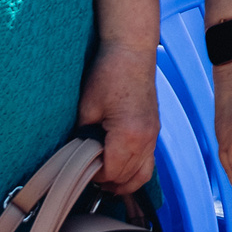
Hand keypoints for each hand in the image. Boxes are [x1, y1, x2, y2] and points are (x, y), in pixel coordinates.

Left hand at [76, 39, 161, 193]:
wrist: (131, 50)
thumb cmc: (111, 73)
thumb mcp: (87, 108)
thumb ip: (83, 137)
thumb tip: (77, 155)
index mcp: (129, 135)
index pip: (112, 173)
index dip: (95, 176)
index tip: (83, 169)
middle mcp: (146, 138)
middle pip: (129, 178)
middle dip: (110, 181)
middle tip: (91, 176)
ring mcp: (153, 134)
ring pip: (143, 174)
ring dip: (125, 180)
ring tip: (106, 178)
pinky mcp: (154, 128)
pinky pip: (148, 159)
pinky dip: (135, 168)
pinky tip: (120, 164)